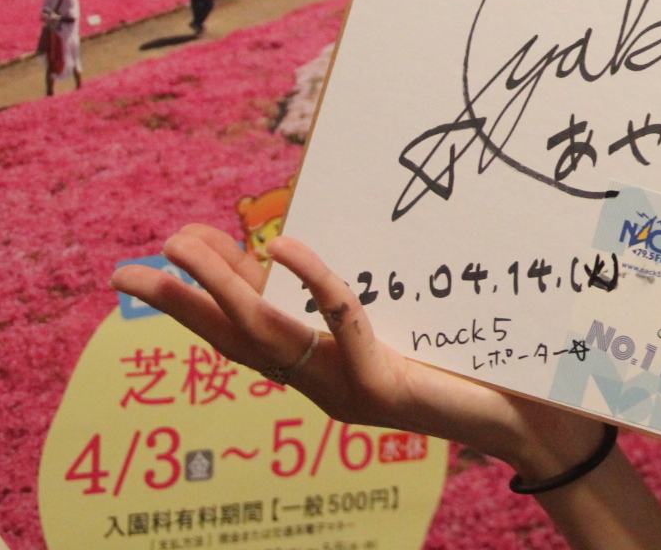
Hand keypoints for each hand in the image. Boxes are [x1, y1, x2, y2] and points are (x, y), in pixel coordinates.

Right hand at [109, 225, 600, 479]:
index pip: (245, 337)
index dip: (200, 302)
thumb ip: (368, 295)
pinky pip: (341, 327)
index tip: (166, 256)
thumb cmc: (473, 366)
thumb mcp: (408, 324)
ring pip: (270, 335)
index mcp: (323, 373)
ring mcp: (348, 392)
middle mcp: (324, 388)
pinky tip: (282, 246)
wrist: (531, 421)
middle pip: (237, 340)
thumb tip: (329, 238)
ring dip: (222, 289)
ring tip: (183, 248)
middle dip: (179, 304)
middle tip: (129, 266)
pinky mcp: (383, 391)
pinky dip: (313, 284)